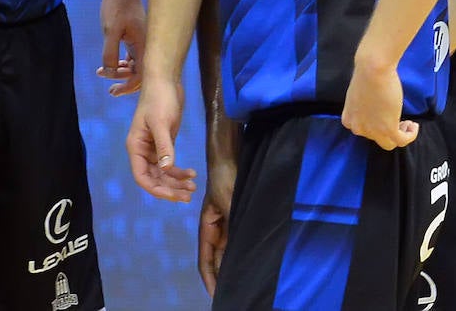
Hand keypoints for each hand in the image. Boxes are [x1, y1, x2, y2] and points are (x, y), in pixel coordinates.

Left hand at [96, 0, 145, 96]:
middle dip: (125, 82)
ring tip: (102, 73)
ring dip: (120, 71)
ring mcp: (142, 41)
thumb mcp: (110, 31)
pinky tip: (109, 64)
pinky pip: (132, 56)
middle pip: (140, 73)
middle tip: (110, 91)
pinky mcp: (135, 36)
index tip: (114, 91)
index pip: (142, 75)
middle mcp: (147, 45)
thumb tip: (110, 72)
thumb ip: (110, 54)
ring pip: (135, 64)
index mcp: (144, 45)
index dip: (129, 86)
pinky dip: (121, 62)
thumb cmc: (116, 6)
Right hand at [126, 78, 196, 200]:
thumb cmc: (160, 99)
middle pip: (154, 178)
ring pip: (163, 173)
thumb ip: (164, 146)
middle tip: (188, 195)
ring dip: (176, 182)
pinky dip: (180, 171)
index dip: (156, 189)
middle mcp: (142, 151)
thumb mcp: (161, 123)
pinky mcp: (165, 144)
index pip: (142, 177)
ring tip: (193, 187)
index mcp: (135, 147)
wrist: (166, 80)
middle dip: (170, 188)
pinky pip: (170, 164)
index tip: (173, 195)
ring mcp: (153, 148)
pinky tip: (192, 174)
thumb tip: (167, 169)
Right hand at [197, 156, 235, 296]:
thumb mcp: (229, 205)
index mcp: (207, 228)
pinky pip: (239, 240)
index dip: (209, 278)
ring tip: (242, 284)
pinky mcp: (239, 218)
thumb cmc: (225, 179)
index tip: (215, 296)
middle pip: (217, 260)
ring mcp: (228, 224)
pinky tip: (250, 261)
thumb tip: (239, 252)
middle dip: (222, 277)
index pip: (205, 260)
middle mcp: (217, 229)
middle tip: (233, 294)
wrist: (230, 159)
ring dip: (233, 267)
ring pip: (229, 252)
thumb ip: (234, 227)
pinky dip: (242, 252)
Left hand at [342, 59, 417, 150]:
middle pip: (377, 138)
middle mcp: (358, 128)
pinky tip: (414, 125)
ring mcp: (373, 131)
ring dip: (401, 134)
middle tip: (399, 119)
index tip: (387, 116)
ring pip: (389, 143)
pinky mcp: (388, 129)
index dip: (378, 125)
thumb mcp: (360, 96)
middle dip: (389, 129)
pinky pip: (402, 140)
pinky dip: (410, 135)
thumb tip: (376, 110)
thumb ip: (365, 108)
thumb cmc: (367, 76)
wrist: (373, 69)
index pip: (364, 131)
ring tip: (408, 123)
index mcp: (349, 120)